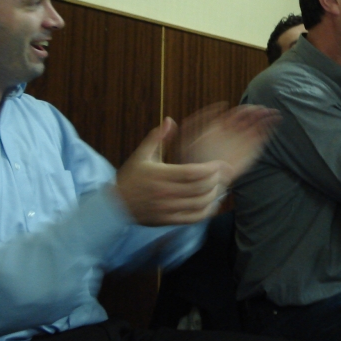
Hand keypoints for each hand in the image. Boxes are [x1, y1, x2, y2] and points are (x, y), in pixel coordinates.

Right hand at [116, 104, 279, 225]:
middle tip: (226, 172)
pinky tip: (212, 202)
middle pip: (200, 188)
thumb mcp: (141, 154)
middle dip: (217, 179)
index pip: (193, 172)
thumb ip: (157, 137)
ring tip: (221, 184)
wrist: (114, 206)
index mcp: (160, 175)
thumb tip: (170, 120)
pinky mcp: (168, 221)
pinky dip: (207, 211)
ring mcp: (166, 209)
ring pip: (199, 203)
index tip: (222, 163)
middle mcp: (164, 193)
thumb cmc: (130, 178)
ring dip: (215, 194)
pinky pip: (193, 218)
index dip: (212, 168)